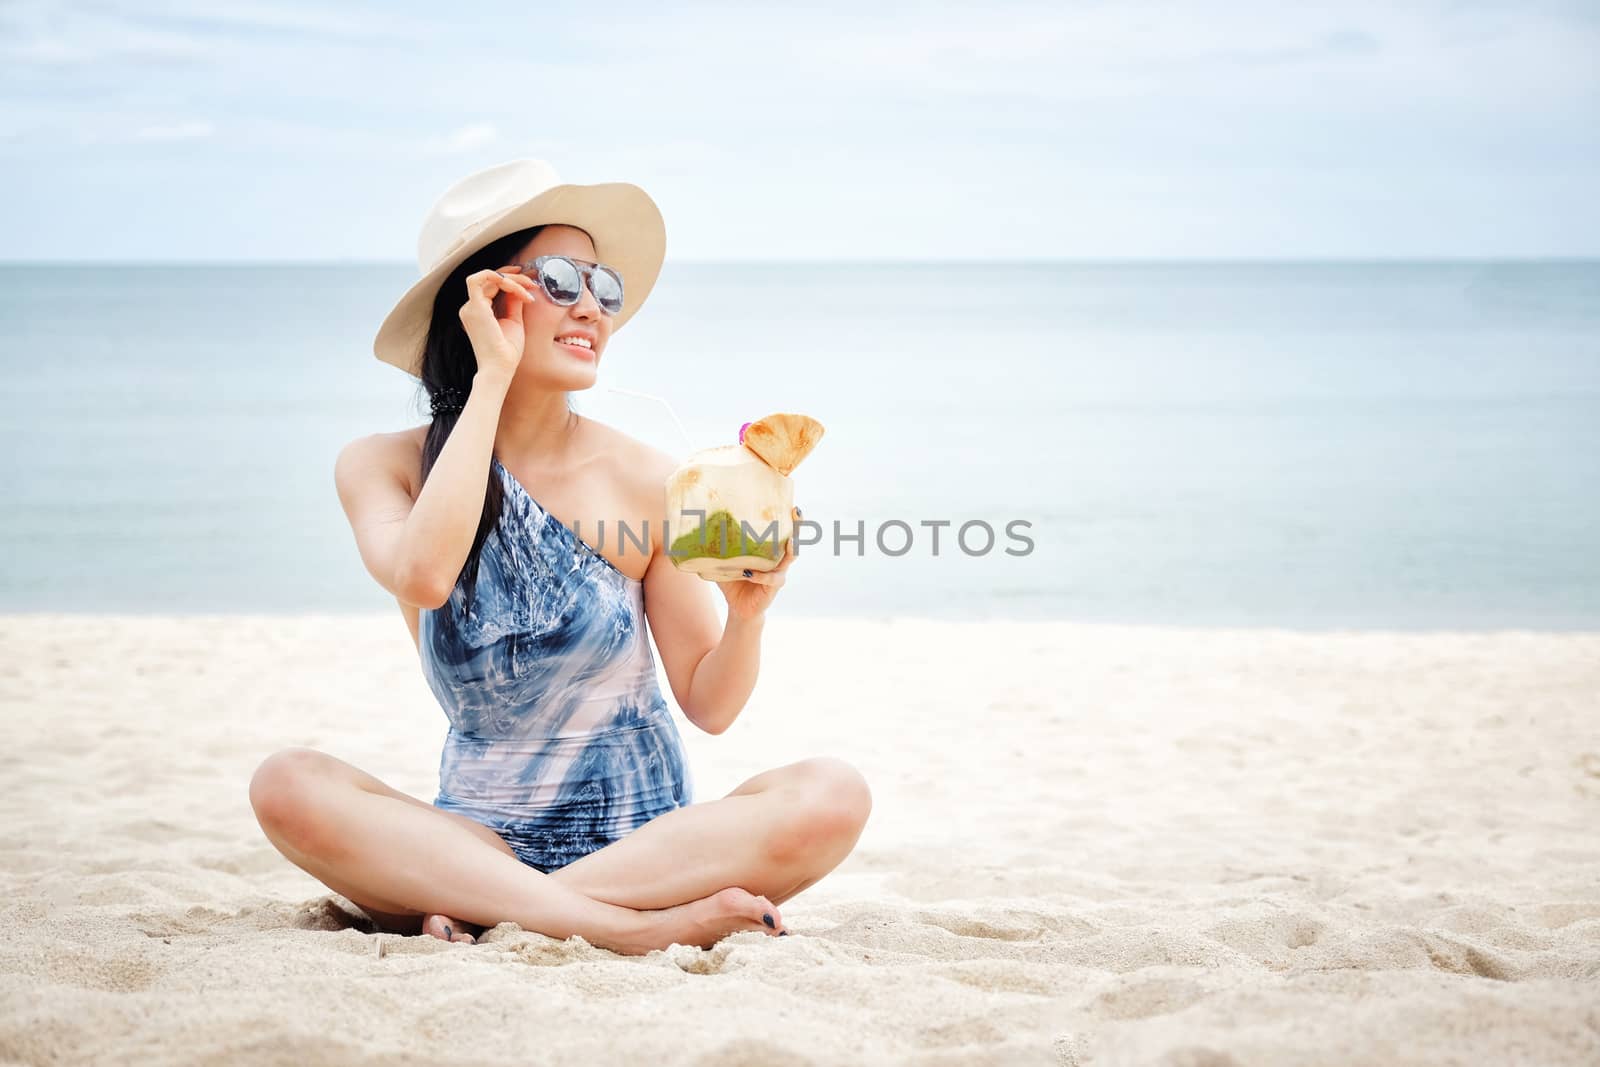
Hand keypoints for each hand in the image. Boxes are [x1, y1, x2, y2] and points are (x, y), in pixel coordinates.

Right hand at [458, 266, 539, 380]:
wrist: (500, 368)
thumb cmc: (507, 351)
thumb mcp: (514, 320)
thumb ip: (513, 302)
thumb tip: (519, 286)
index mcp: (479, 312)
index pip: (492, 285)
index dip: (510, 279)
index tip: (530, 283)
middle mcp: (471, 308)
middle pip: (490, 279)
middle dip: (514, 277)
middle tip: (533, 283)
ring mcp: (470, 307)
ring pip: (488, 277)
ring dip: (511, 279)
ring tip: (528, 288)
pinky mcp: (474, 307)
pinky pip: (482, 279)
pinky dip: (501, 278)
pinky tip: (517, 287)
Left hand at [714, 506, 800, 621]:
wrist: (739, 607)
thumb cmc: (734, 580)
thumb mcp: (726, 560)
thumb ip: (718, 548)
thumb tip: (696, 531)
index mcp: (768, 548)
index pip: (782, 529)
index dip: (788, 517)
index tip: (791, 504)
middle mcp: (778, 558)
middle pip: (794, 538)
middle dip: (796, 525)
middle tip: (796, 512)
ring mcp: (779, 572)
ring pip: (791, 557)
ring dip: (791, 548)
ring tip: (790, 541)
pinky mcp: (774, 586)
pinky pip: (771, 579)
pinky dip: (761, 575)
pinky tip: (749, 573)